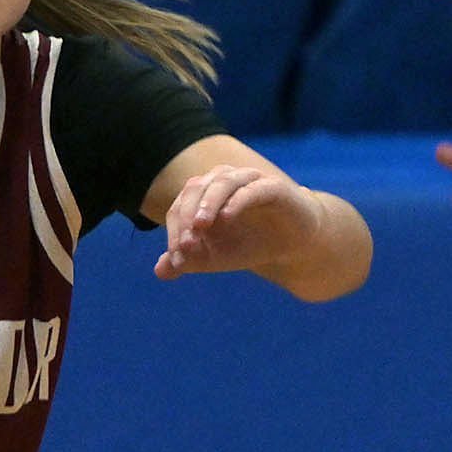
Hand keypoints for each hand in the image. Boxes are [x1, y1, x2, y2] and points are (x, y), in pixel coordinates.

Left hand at [154, 162, 315, 281]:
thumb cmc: (248, 245)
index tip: (177, 257)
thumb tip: (159, 271)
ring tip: (199, 226)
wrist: (292, 246)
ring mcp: (250, 180)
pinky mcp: (274, 187)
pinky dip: (237, 200)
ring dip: (208, 203)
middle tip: (184, 244)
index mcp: (204, 193)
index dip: (174, 230)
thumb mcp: (215, 258)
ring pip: (222, 182)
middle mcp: (224, 180)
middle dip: (187, 216)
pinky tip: (227, 218)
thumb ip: (187, 261)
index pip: (180, 206)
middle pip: (196, 189)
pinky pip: (252, 188)